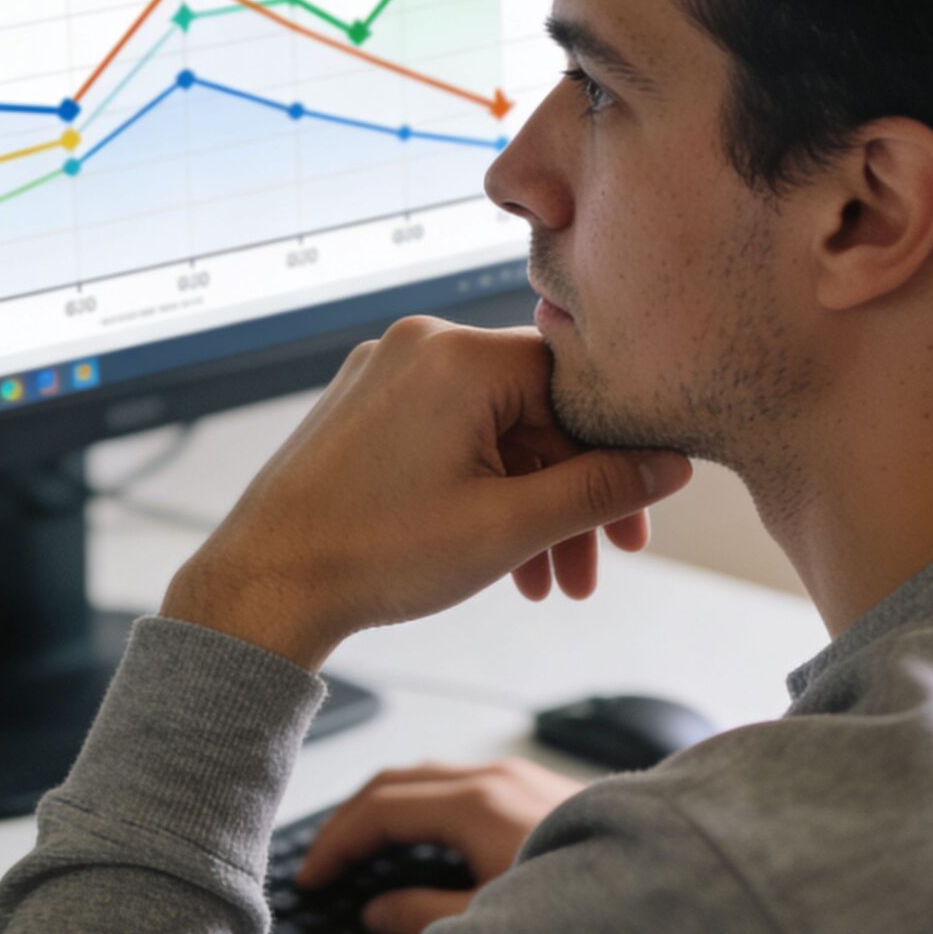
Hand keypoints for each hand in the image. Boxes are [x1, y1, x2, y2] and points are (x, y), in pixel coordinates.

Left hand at [159, 318, 692, 668]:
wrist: (263, 584)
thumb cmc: (374, 554)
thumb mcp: (508, 527)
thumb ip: (598, 490)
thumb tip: (669, 465)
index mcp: (457, 357)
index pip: (573, 386)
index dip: (613, 458)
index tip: (632, 522)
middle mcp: (418, 347)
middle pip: (534, 414)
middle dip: (570, 497)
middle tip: (596, 567)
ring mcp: (384, 376)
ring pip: (492, 434)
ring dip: (527, 506)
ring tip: (547, 586)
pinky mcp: (363, 409)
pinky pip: (448, 437)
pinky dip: (480, 491)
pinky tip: (498, 558)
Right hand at [296, 758, 585, 933]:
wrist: (673, 886)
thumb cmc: (590, 905)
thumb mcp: (490, 920)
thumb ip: (422, 914)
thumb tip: (375, 908)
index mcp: (475, 803)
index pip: (379, 809)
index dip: (336, 842)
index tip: (310, 876)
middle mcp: (496, 776)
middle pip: (399, 781)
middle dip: (352, 818)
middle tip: (324, 858)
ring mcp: (522, 774)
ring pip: (432, 776)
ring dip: (389, 805)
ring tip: (364, 847)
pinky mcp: (542, 786)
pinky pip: (465, 781)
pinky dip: (426, 804)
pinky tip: (426, 838)